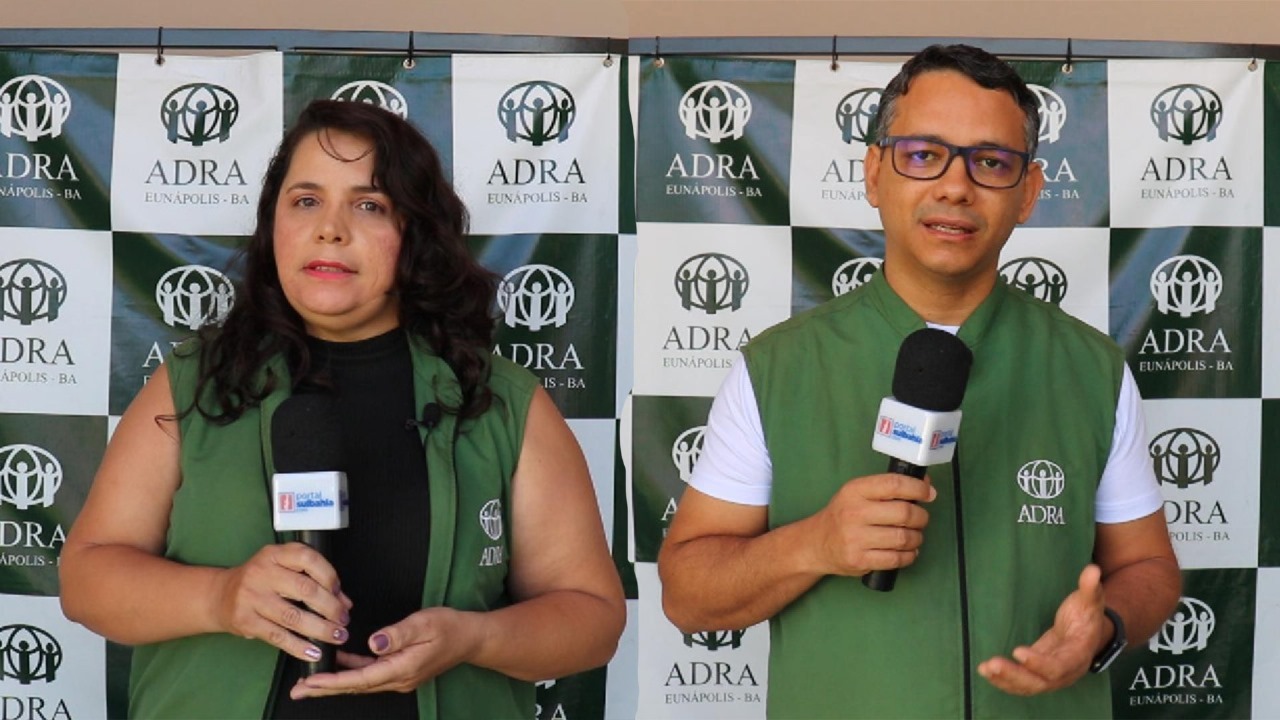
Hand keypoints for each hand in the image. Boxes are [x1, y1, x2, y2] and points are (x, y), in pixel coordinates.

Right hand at [211, 542, 351, 663]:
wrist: (220, 596)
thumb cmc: (261, 581)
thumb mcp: (283, 570)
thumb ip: (314, 581)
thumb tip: (345, 602)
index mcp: (275, 554)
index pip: (308, 558)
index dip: (329, 576)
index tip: (340, 593)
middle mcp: (262, 573)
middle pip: (305, 589)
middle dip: (331, 607)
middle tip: (344, 620)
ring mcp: (251, 597)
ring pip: (293, 616)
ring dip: (320, 629)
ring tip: (337, 636)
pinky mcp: (245, 621)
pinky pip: (278, 636)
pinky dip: (299, 646)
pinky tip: (314, 651)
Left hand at [289, 606, 481, 697]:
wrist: (470, 638)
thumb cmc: (450, 628)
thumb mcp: (424, 623)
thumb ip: (398, 634)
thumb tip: (373, 642)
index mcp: (402, 668)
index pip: (360, 679)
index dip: (333, 681)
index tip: (310, 682)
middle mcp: (398, 679)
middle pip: (354, 687)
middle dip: (324, 688)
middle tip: (298, 690)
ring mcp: (398, 677)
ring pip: (359, 683)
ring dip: (334, 682)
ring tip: (309, 681)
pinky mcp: (399, 671)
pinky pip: (369, 674)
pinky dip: (350, 672)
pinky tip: (338, 664)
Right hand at [809, 472, 934, 577]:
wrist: (816, 543)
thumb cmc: (843, 515)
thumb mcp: (857, 493)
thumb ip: (887, 489)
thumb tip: (925, 484)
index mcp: (855, 491)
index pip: (894, 484)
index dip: (918, 488)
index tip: (929, 493)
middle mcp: (854, 513)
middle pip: (904, 513)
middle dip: (921, 517)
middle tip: (921, 519)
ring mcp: (855, 539)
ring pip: (903, 538)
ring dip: (917, 538)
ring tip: (914, 536)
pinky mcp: (859, 560)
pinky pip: (896, 559)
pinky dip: (909, 556)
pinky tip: (908, 551)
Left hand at [977, 564, 1109, 694]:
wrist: (1089, 632)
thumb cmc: (1087, 614)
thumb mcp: (1090, 600)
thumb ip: (1090, 587)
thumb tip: (1092, 569)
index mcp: (1078, 654)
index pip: (1059, 666)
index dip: (1039, 662)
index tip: (1018, 652)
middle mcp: (1067, 672)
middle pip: (1041, 682)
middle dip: (1016, 675)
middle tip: (993, 664)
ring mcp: (1053, 677)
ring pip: (1030, 686)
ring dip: (1006, 680)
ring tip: (985, 668)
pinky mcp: (1040, 675)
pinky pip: (1023, 684)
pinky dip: (1004, 681)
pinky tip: (986, 671)